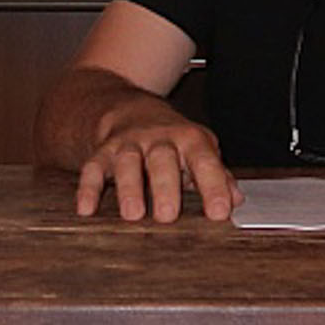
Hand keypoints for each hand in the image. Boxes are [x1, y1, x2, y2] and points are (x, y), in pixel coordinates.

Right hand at [76, 116, 239, 223]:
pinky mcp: (102, 152)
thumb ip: (217, 175)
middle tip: (168, 215)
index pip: (204, 161)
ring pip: (128, 161)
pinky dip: (88, 188)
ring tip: (132, 214)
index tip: (220, 211)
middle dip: (165, 186)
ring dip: (129, 187)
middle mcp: (158, 139)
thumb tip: (237, 199)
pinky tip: (86, 209)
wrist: (130, 108)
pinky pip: (93, 168)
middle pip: (162, 158)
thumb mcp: (199, 150)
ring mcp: (128, 144)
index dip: (214, 185)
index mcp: (189, 139)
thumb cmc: (172, 139)